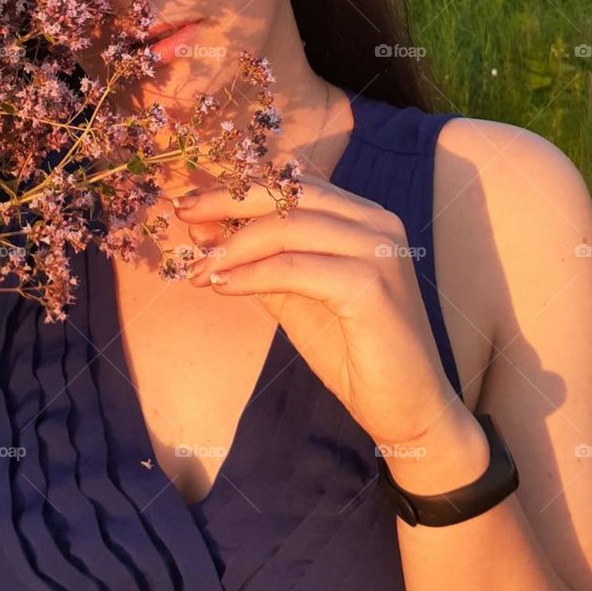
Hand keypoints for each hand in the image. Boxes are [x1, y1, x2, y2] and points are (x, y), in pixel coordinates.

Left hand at [175, 174, 462, 449]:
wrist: (407, 406)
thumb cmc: (353, 351)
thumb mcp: (296, 296)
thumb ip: (260, 261)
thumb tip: (206, 232)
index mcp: (361, 216)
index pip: (293, 184)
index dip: (238, 188)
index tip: (192, 204)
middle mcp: (375, 221)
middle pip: (289, 193)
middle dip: (228, 200)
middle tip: (184, 216)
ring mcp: (377, 250)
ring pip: (289, 228)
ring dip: (234, 247)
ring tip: (200, 270)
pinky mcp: (371, 285)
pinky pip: (295, 268)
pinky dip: (253, 275)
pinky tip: (224, 287)